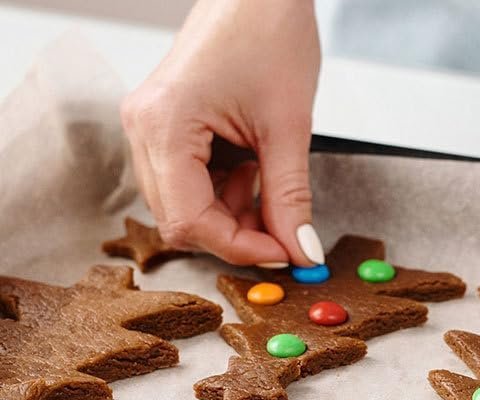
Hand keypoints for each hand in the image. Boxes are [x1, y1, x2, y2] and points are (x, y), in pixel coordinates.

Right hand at [120, 0, 321, 265]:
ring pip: (186, 207)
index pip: (190, 221)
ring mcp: (150, 127)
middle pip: (182, 220)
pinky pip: (189, 184)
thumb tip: (301, 252)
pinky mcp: (165, 127)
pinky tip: (252, 172)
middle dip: (235, 234)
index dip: (240, 247)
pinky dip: (225, 194)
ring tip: (268, 186)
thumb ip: (290, 198)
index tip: (285, 253)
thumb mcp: (288, 128)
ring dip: (232, 214)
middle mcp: (144, 128)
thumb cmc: (268, 34)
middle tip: (284, 231)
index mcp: (164, 124)